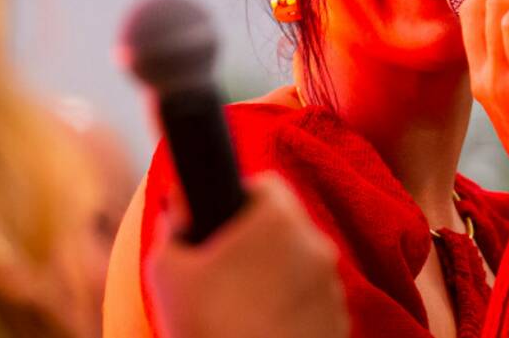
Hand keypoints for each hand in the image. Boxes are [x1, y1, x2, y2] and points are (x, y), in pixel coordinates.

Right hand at [145, 173, 348, 337]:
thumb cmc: (204, 326)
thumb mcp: (167, 270)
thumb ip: (174, 223)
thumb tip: (181, 203)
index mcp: (278, 220)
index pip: (266, 185)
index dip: (240, 200)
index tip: (223, 226)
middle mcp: (316, 245)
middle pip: (287, 226)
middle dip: (259, 243)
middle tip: (226, 273)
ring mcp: (334, 288)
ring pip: (303, 265)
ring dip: (279, 276)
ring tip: (243, 309)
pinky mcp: (340, 324)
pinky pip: (315, 303)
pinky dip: (294, 310)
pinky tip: (263, 329)